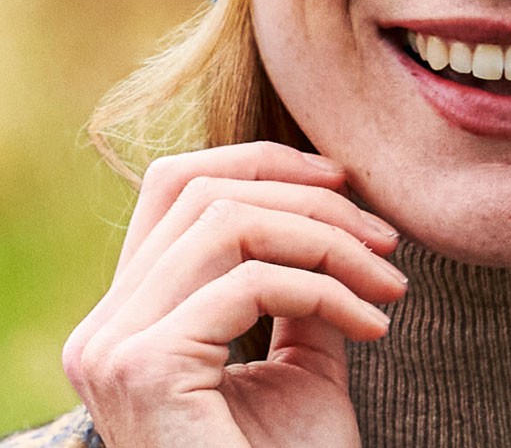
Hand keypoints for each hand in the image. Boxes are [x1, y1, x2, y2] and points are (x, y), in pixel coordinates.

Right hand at [62, 141, 405, 447]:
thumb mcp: (298, 360)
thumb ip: (299, 284)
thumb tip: (334, 207)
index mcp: (126, 316)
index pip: (176, 185)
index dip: (261, 163)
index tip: (344, 183)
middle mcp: (103, 327)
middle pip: (205, 192)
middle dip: (310, 199)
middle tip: (386, 237)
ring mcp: (114, 347)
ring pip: (230, 223)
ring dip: (328, 239)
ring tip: (387, 280)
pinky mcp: (146, 367)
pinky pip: (253, 283)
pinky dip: (328, 289)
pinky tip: (375, 325)